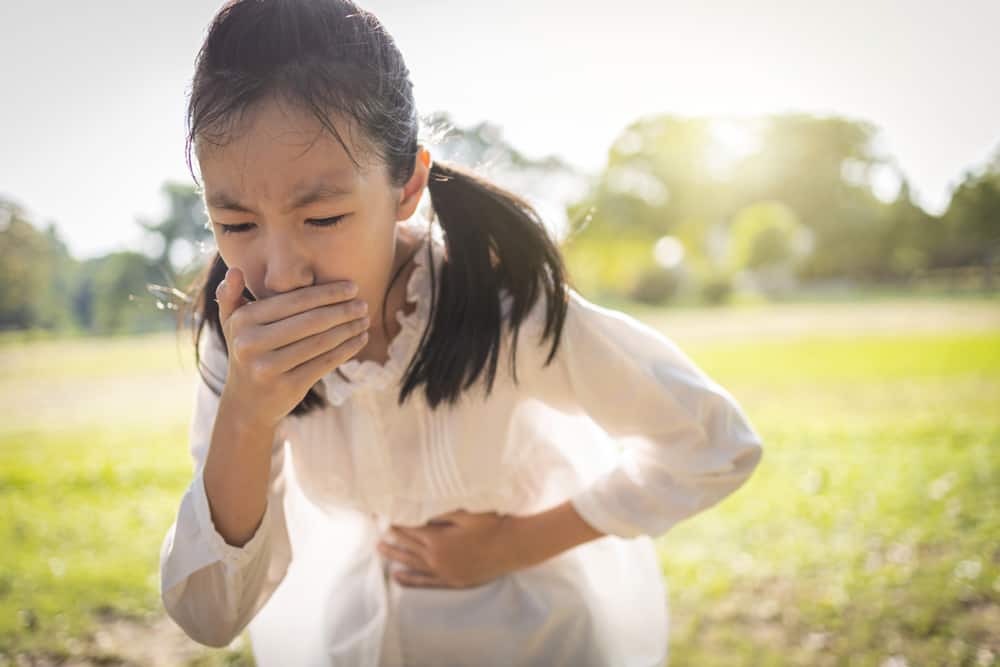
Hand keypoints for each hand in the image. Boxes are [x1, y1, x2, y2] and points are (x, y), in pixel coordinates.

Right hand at [214, 266, 370, 428]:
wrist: (246, 404)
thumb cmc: (247, 353)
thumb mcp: (232, 325)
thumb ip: (230, 296)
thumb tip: (235, 270)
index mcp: (243, 320)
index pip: (294, 301)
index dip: (327, 293)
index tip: (352, 287)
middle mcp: (251, 343)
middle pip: (310, 321)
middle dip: (342, 310)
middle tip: (363, 304)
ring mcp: (268, 367)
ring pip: (321, 342)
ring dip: (349, 329)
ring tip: (365, 319)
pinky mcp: (287, 386)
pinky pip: (325, 363)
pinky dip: (347, 349)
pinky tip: (361, 339)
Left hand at [376, 510, 521, 588]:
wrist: (513, 547)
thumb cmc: (492, 525)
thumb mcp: (465, 513)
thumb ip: (441, 513)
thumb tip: (420, 509)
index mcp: (438, 541)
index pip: (410, 531)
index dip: (396, 524)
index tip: (384, 518)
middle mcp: (437, 559)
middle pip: (408, 548)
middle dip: (391, 540)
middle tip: (377, 535)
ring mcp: (444, 572)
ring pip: (413, 565)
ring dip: (396, 557)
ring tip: (381, 551)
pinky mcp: (453, 581)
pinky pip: (426, 582)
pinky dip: (410, 580)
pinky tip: (399, 577)